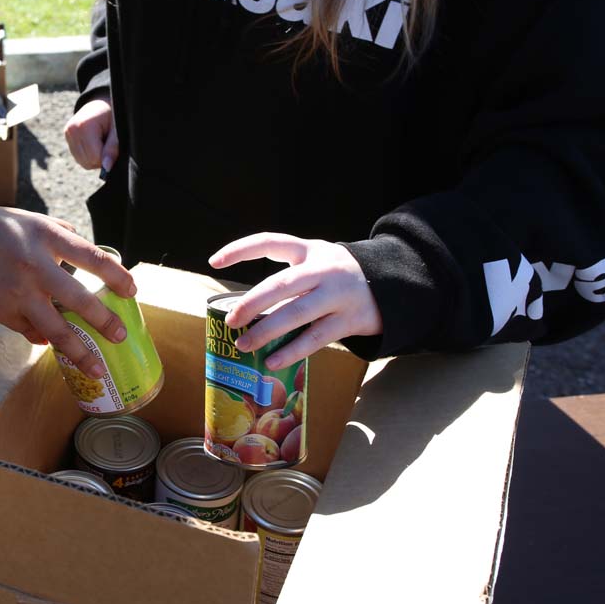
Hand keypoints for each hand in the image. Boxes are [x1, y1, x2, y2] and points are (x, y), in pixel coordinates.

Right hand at [0, 207, 136, 378]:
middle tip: (120, 336)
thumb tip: (90, 254)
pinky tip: (53, 343)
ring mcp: (17, 293)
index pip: (91, 258)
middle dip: (104, 322)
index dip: (116, 276)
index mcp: (45, 237)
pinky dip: (44, 339)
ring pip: (55, 330)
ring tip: (97, 368)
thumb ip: (60, 234)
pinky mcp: (2, 313)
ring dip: (80, 352)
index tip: (132, 291)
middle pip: (78, 300)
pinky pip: (32, 333)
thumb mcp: (29, 219)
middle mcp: (33, 265)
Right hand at [63, 96, 117, 174]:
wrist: (101, 102)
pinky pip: (79, 158)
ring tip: (101, 142)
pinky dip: (89, 156)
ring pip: (83, 162)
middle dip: (101, 158)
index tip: (113, 145)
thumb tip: (106, 168)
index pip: (95, 157)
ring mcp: (68, 135)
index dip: (107, 157)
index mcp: (84, 126)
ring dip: (95, 158)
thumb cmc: (112, 114)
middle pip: (88, 161)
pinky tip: (94, 143)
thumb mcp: (117, 129)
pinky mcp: (67, 138)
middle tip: (108, 143)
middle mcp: (72, 130)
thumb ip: (112, 148)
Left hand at [208, 233, 382, 369]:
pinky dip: (291, 351)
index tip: (214, 262)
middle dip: (252, 302)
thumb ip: (288, 277)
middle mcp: (323, 269)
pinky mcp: (349, 320)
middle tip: (231, 320)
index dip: (240, 250)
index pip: (270, 242)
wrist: (390, 285)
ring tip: (243, 344)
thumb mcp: (316, 262)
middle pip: (282, 283)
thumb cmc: (337, 277)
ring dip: (266, 331)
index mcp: (309, 250)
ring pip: (297, 313)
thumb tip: (244, 310)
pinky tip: (271, 361)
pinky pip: (315, 338)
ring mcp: (338, 295)